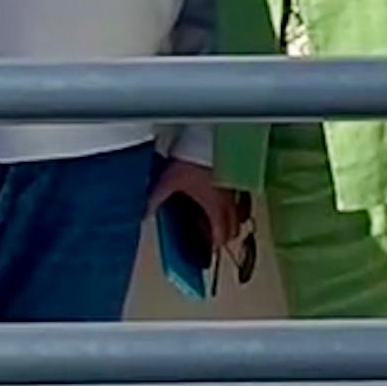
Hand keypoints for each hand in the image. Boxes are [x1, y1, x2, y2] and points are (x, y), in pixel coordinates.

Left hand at [151, 154, 251, 272]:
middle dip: (225, 234)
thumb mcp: (168, 181)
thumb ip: (155, 199)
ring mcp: (237, 186)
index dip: (215, 245)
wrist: (208, 136)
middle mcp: (230, 200)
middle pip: (235, 227)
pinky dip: (236, 199)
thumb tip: (143, 213)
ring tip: (220, 217)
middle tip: (212, 235)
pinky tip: (225, 193)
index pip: (222, 235)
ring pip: (242, 211)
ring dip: (233, 218)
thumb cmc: (193, 159)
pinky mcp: (239, 172)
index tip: (207, 249)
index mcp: (215, 207)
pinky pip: (243, 193)